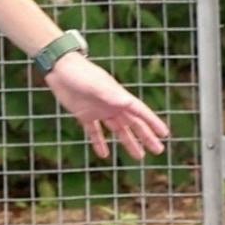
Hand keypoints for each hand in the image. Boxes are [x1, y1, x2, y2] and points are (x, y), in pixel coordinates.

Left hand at [44, 51, 169, 159]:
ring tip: (139, 156)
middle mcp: (112, 105)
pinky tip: (104, 155)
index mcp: (118, 97)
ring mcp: (99, 110)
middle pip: (133, 124)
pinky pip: (95, 132)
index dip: (153, 123)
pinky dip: (100, 143)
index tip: (164, 134)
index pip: (140, 112)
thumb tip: (128, 103)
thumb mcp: (96, 85)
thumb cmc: (80, 73)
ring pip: (118, 130)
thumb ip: (111, 95)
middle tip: (158, 150)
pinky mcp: (84, 114)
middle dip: (146, 137)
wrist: (60, 68)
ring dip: (128, 142)